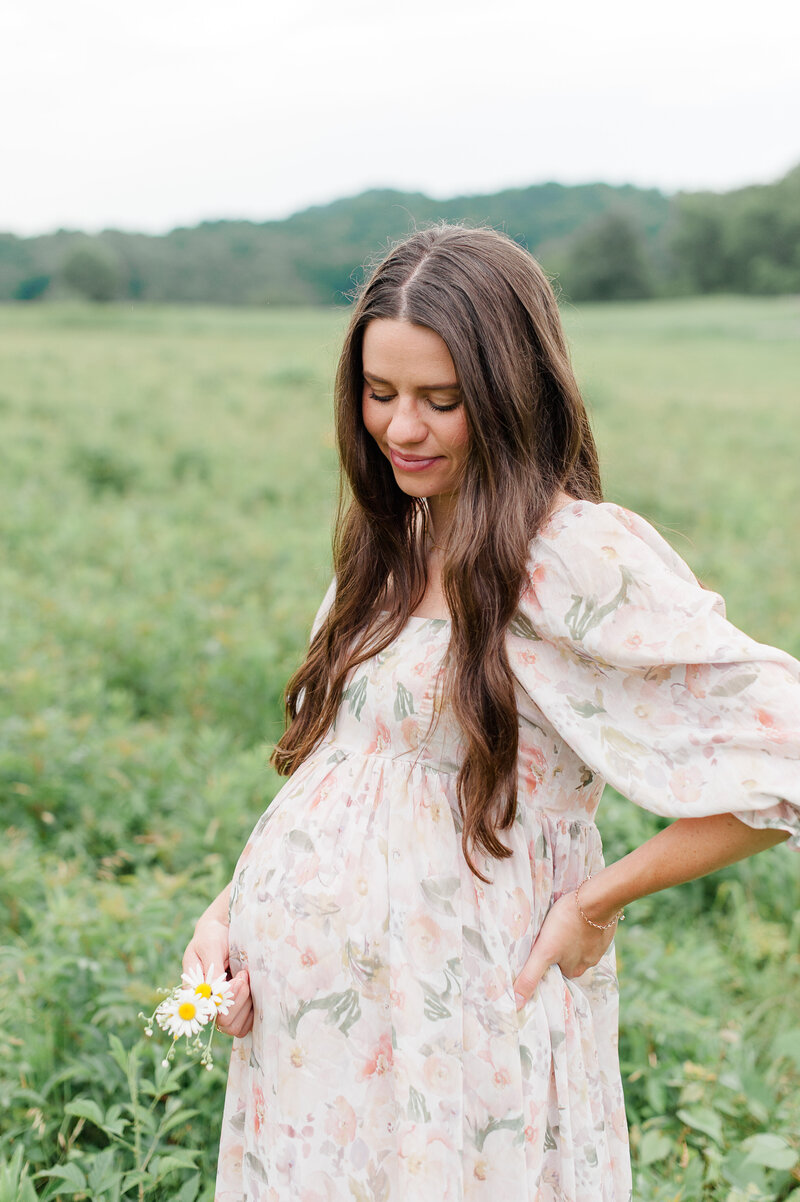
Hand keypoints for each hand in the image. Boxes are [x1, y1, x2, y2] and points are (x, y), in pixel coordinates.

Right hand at [182, 894, 253, 1037]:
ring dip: (246, 1003)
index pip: (206, 1013)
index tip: (235, 979)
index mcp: (195, 992)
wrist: (226, 929)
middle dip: (238, 1000)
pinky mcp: (240, 1008)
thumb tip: (215, 994)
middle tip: (243, 975)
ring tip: (247, 977)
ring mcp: (225, 1008)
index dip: (222, 1003)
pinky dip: (255, 1008)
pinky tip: (254, 987)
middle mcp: (209, 1005)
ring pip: (236, 1026)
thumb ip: (212, 971)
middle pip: (224, 1023)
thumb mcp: (210, 947)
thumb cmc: (213, 936)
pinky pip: (247, 1023)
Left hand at [512, 889, 616, 1009]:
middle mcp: (588, 962)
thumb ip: (531, 975)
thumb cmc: (567, 923)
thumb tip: (516, 1003)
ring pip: (579, 946)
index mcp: (573, 970)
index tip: (538, 954)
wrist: (596, 901)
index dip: (546, 964)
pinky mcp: (603, 930)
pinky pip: (590, 933)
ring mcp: (598, 946)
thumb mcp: (544, 950)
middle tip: (546, 937)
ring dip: (570, 939)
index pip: (555, 972)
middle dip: (558, 951)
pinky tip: (576, 918)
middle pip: (567, 960)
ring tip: (560, 926)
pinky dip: (583, 928)